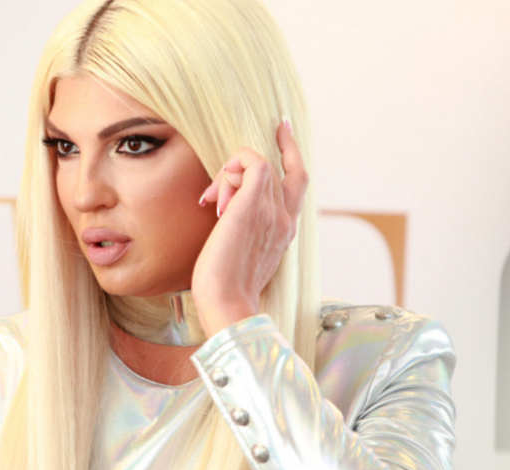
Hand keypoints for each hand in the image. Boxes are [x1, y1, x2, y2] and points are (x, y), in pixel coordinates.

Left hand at [192, 120, 307, 336]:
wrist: (228, 303)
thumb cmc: (227, 288)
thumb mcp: (244, 256)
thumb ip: (245, 230)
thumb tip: (225, 211)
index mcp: (285, 230)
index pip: (298, 184)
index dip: (293, 154)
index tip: (284, 132)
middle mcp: (285, 218)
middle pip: (287, 169)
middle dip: (278, 145)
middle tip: (274, 126)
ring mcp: (272, 211)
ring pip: (259, 164)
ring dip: (229, 173)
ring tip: (212, 201)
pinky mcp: (252, 206)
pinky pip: (252, 162)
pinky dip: (231, 168)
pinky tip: (214, 195)